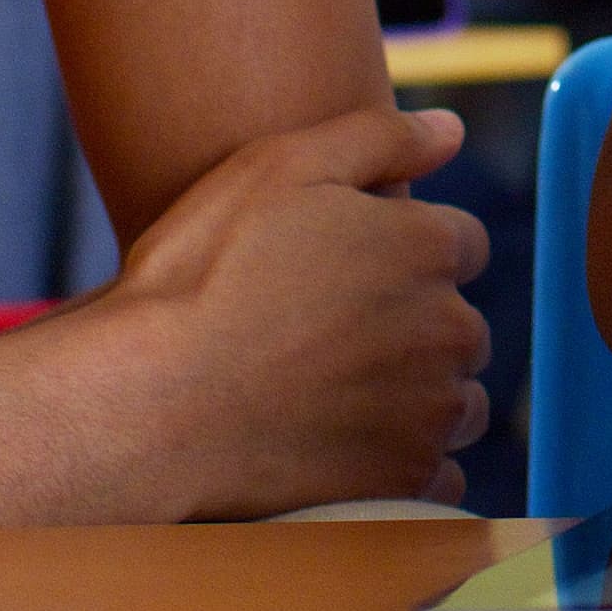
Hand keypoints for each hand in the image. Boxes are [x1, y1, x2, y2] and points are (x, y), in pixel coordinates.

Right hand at [42, 106, 491, 521]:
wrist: (149, 402)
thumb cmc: (203, 277)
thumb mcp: (280, 168)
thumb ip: (380, 138)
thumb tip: (455, 129)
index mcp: (428, 248)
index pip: (461, 243)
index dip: (407, 251)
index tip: (352, 271)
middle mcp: (449, 330)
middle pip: (459, 324)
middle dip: (416, 326)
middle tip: (330, 337)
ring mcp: (430, 413)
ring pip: (456, 401)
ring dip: (420, 398)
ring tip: (336, 397)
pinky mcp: (405, 481)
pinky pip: (441, 478)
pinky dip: (409, 468)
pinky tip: (351, 454)